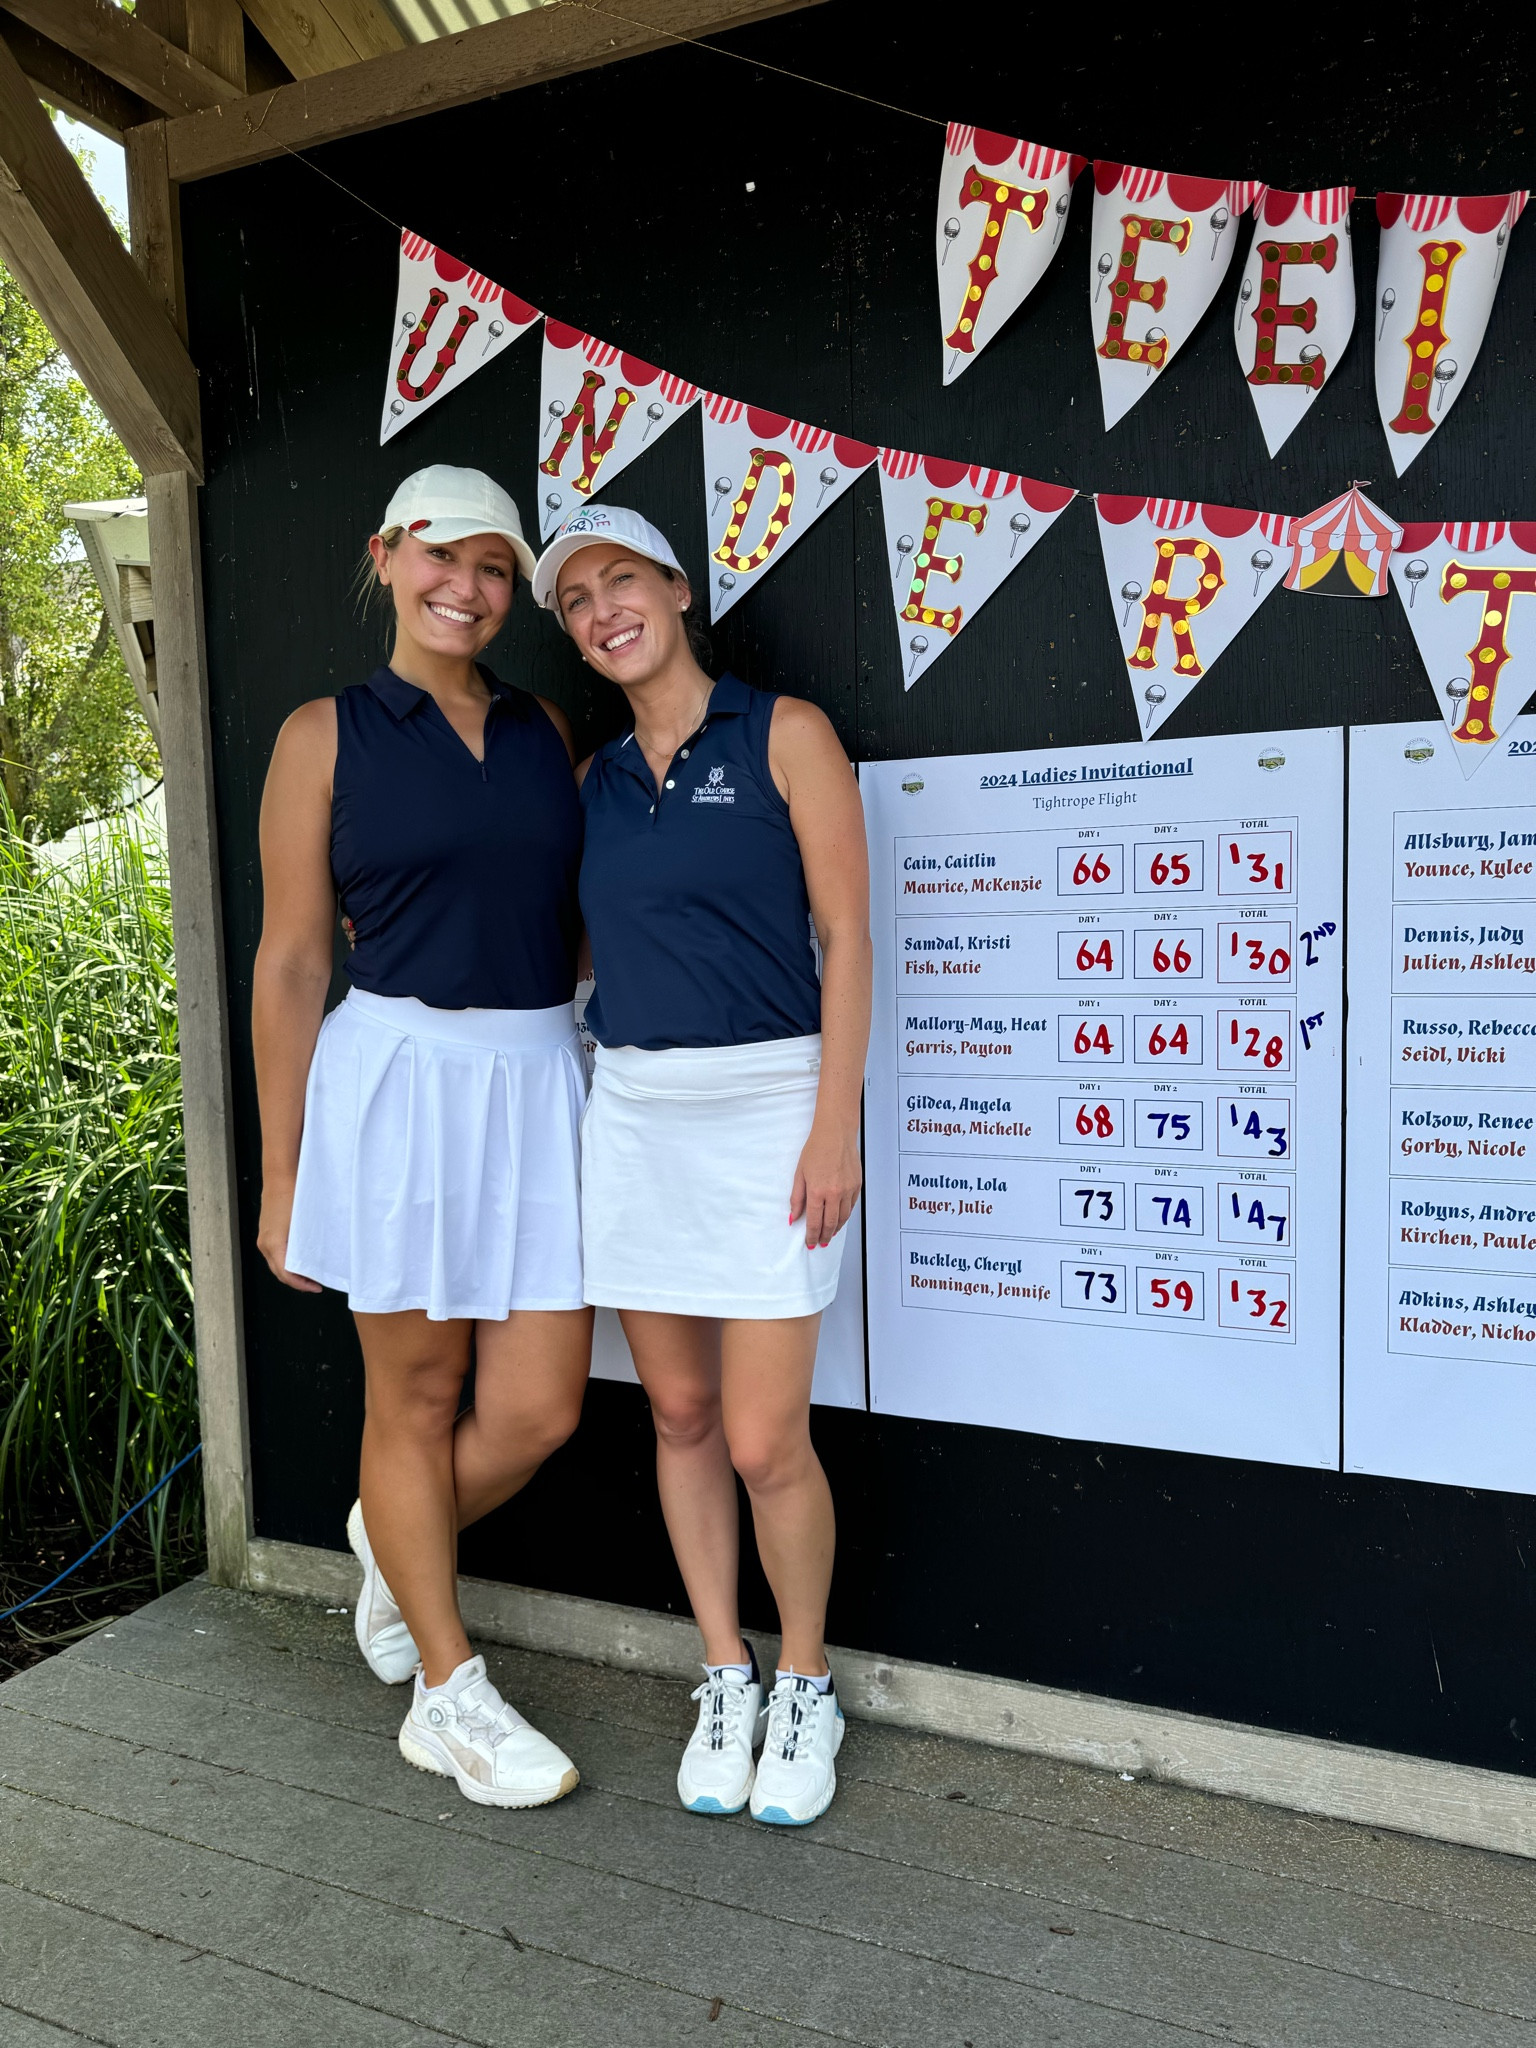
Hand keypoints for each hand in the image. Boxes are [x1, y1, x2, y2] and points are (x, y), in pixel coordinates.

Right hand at [257, 1179, 322, 1292]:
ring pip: (276, 1263)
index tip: (316, 1287)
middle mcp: (265, 1243)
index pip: (286, 1275)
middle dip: (297, 1281)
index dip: (301, 1285)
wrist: (281, 1175)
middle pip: (279, 1272)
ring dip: (291, 1271)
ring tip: (310, 1272)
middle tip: (315, 1283)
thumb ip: (308, 1246)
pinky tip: (301, 1257)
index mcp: (274, 1244)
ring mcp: (263, 1237)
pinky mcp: (266, 1231)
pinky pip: (274, 1253)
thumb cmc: (294, 1195)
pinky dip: (286, 1260)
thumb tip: (318, 1262)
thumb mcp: (304, 1224)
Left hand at [790, 1122, 861, 1249]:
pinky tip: (839, 1218)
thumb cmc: (816, 1150)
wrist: (836, 1134)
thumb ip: (797, 1198)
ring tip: (830, 1234)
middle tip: (821, 1243)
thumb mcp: (800, 1174)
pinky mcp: (857, 1186)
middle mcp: (835, 1193)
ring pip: (843, 1218)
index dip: (812, 1236)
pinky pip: (851, 1207)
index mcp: (817, 1191)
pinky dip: (845, 1216)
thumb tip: (794, 1217)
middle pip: (830, 1224)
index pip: (815, 1222)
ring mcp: (848, 1190)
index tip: (810, 1242)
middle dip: (825, 1236)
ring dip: (836, 1229)